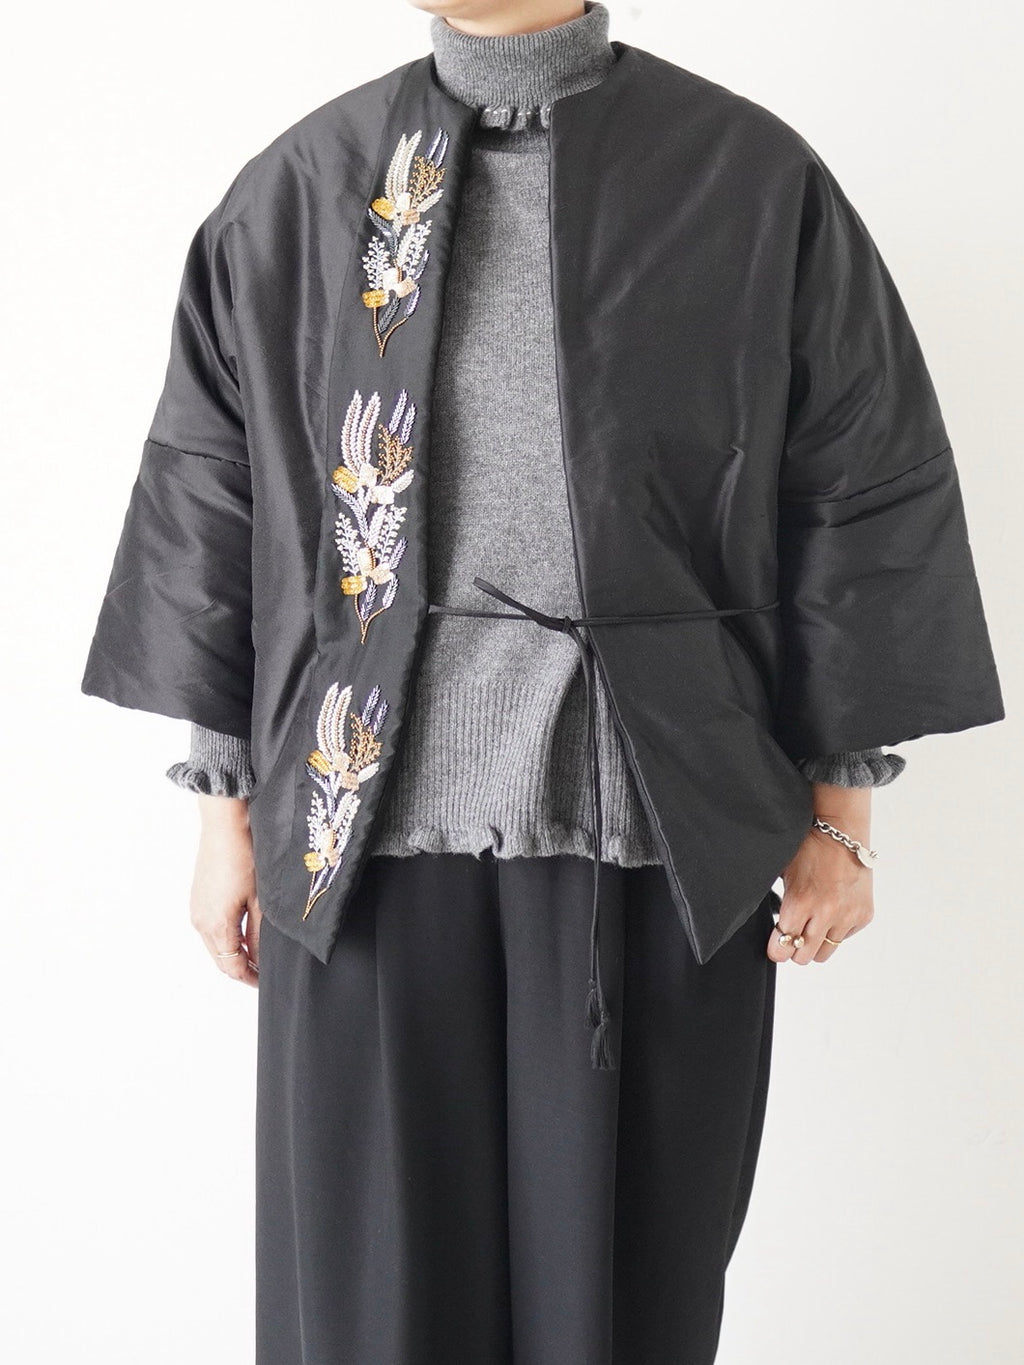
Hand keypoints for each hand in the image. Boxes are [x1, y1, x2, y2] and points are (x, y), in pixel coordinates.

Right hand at [188, 794, 261, 985]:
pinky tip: (244, 929)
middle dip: (241, 968)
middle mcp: (200, 921)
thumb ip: (259, 934)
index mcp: (216, 925)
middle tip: (263, 971)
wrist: (224, 823)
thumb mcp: (260, 899)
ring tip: (258, 951)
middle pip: (221, 959)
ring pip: (215, 944)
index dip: (249, 978)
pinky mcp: (198, 897)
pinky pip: (210, 928)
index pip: (232, 966)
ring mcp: (196, 909)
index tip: (265, 981)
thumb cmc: (244, 855)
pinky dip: (225, 936)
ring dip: (233, 951)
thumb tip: (261, 959)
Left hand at [768, 784, 874, 964]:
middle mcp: (826, 912)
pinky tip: (831, 909)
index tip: (773, 944)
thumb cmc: (808, 847)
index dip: (775, 948)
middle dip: (793, 948)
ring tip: (812, 922)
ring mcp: (848, 915)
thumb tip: (753, 920)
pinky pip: (844, 937)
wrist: (842, 831)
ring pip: (825, 953)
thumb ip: (773, 899)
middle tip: (792, 932)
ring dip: (815, 942)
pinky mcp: (864, 915)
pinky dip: (836, 930)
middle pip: (803, 957)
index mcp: (800, 902)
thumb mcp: (780, 871)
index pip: (782, 947)